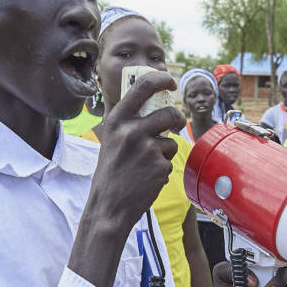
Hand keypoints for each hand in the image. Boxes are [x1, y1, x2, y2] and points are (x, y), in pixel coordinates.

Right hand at [87, 72, 184, 227]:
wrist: (108, 206)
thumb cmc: (110, 172)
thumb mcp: (111, 138)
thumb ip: (128, 121)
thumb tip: (150, 101)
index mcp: (117, 119)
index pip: (144, 86)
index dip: (162, 79)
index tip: (170, 82)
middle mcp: (131, 130)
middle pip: (169, 113)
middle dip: (178, 118)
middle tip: (177, 124)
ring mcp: (146, 147)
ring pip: (171, 141)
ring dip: (166, 151)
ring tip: (148, 163)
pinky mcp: (159, 165)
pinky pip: (170, 161)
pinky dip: (162, 169)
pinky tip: (147, 178)